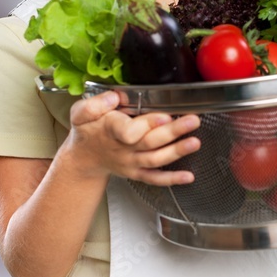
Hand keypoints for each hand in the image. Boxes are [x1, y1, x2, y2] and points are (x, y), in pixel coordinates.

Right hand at [64, 91, 200, 185]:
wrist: (84, 159)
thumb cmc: (87, 131)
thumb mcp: (81, 113)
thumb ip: (94, 105)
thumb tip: (114, 97)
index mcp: (111, 130)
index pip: (129, 131)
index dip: (147, 124)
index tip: (164, 116)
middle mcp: (124, 149)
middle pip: (150, 142)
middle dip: (173, 132)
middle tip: (192, 121)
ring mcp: (132, 163)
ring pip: (156, 159)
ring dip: (177, 152)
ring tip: (195, 143)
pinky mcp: (137, 173)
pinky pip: (155, 178)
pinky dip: (172, 179)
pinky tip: (188, 177)